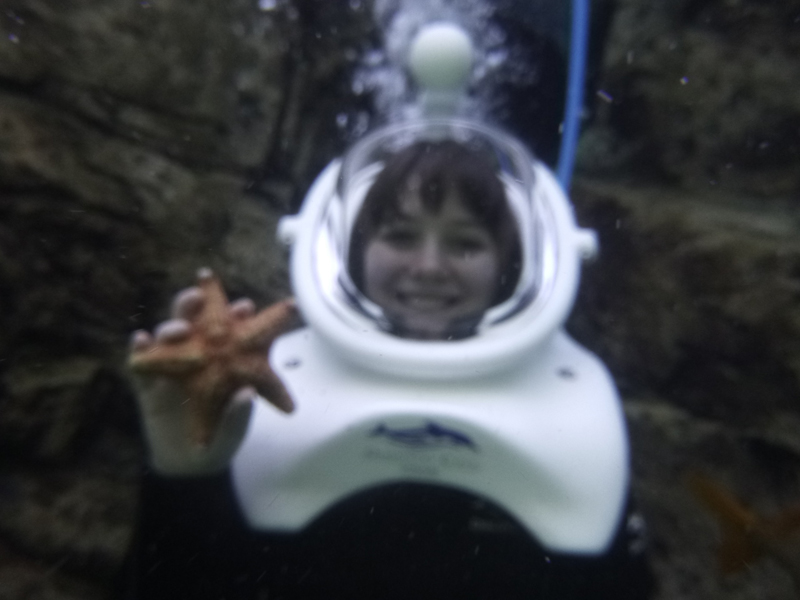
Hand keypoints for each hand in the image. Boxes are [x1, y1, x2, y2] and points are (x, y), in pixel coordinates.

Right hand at [129, 283, 262, 475]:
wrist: (193, 462)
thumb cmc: (224, 437)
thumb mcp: (236, 428)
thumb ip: (239, 412)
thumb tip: (247, 394)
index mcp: (224, 357)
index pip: (230, 329)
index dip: (236, 314)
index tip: (244, 306)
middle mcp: (197, 353)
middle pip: (193, 322)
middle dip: (193, 305)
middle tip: (197, 296)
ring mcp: (171, 365)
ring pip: (166, 337)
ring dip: (169, 326)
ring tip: (177, 328)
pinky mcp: (148, 383)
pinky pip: (140, 362)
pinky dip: (139, 349)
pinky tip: (140, 340)